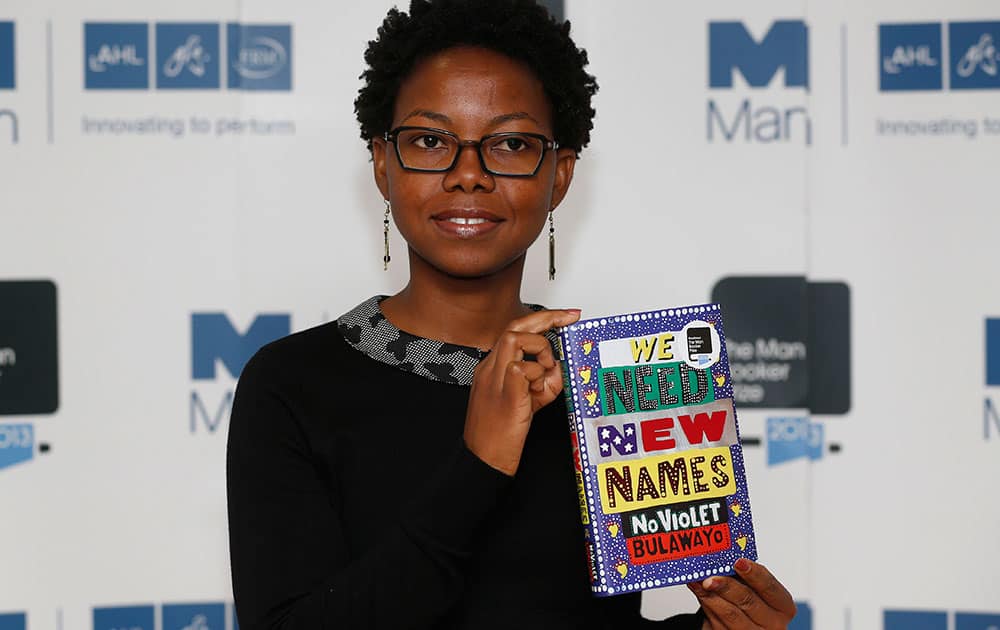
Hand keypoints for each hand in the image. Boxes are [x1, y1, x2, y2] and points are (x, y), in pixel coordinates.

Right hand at [464, 308, 580, 475]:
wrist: (483, 461)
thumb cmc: (500, 434)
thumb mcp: (527, 402)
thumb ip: (543, 381)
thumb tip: (558, 366)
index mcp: (492, 368)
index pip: (514, 331)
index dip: (541, 319)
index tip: (565, 316)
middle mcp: (490, 369)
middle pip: (514, 326)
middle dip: (546, 317)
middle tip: (570, 317)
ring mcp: (494, 379)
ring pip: (514, 339)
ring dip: (540, 350)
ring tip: (545, 377)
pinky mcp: (504, 393)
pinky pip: (521, 368)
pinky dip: (537, 375)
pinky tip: (537, 394)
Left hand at [687, 558, 796, 628]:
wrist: (737, 623)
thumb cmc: (749, 600)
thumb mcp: (752, 587)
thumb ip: (743, 574)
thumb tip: (723, 558)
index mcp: (783, 606)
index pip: (770, 588)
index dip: (754, 574)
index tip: (738, 562)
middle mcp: (773, 624)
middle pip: (748, 602)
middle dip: (727, 586)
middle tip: (710, 576)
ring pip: (731, 614)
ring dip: (711, 595)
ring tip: (698, 581)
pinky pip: (718, 623)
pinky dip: (706, 604)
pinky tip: (698, 591)